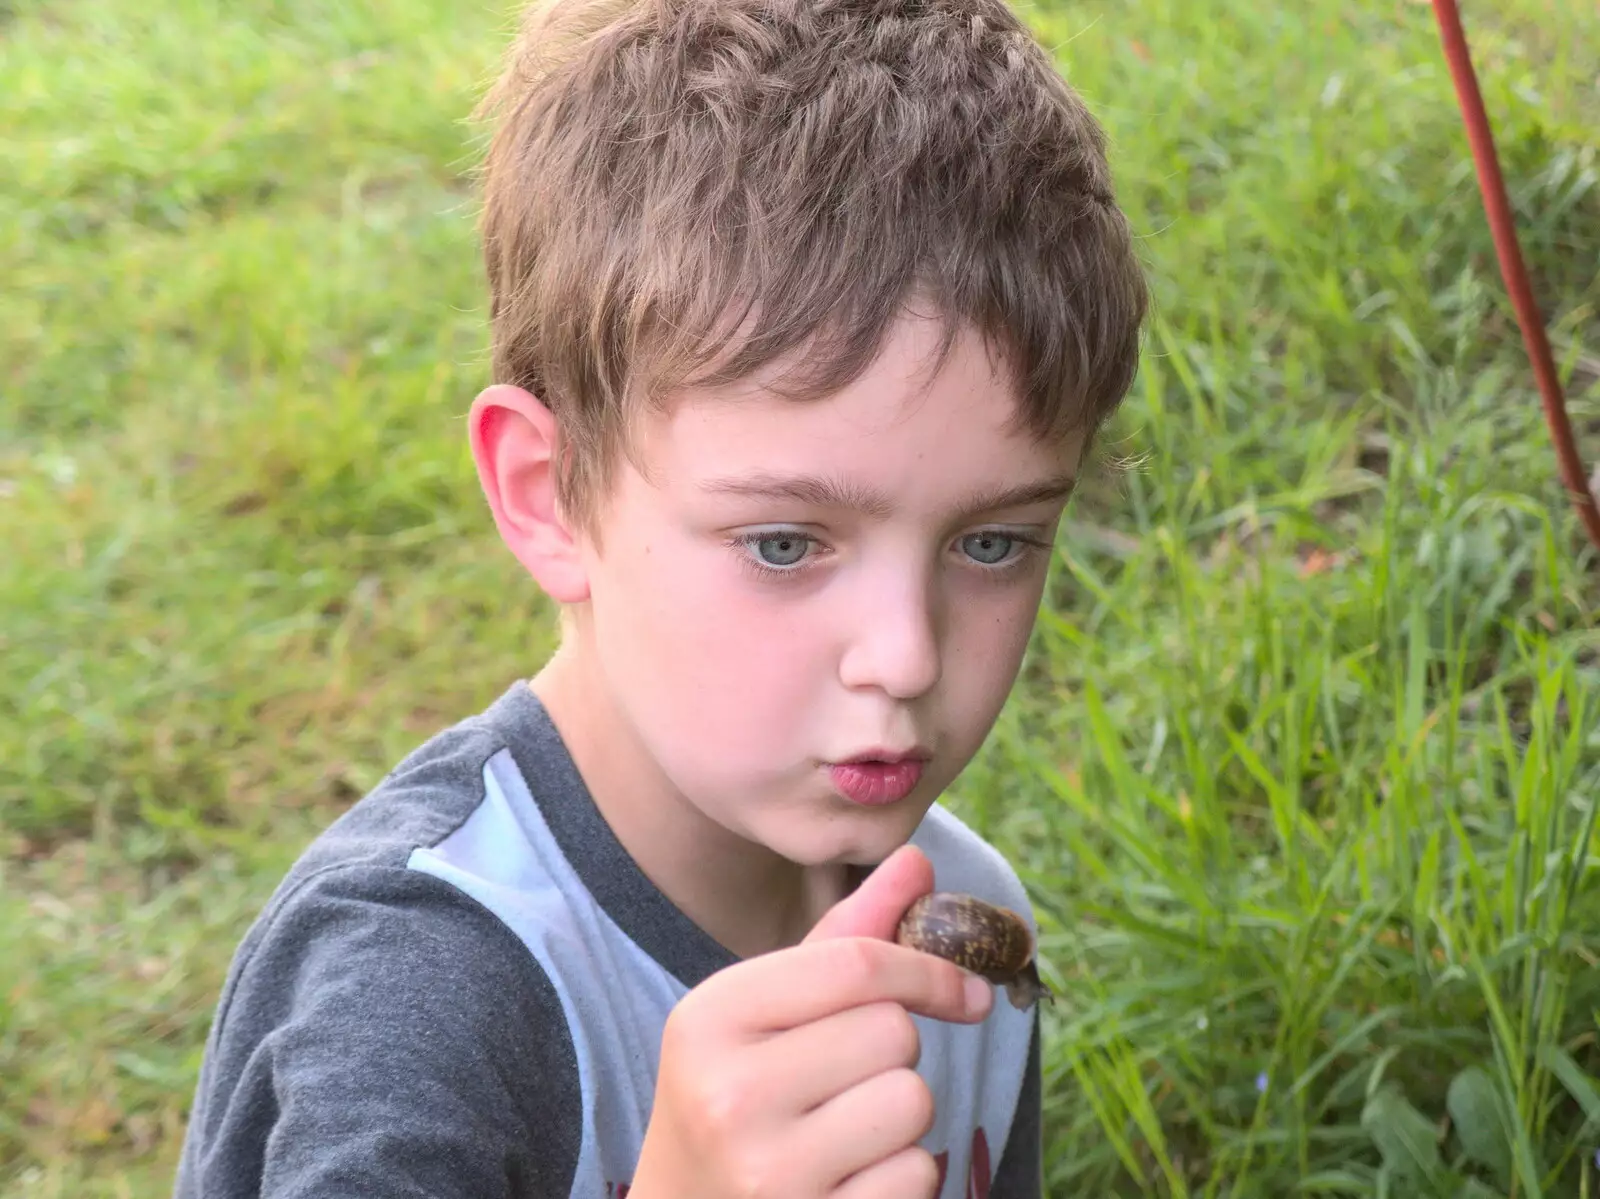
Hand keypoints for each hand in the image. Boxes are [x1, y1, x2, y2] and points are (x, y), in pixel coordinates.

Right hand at [629, 845, 992, 1198]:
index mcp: (711, 1017)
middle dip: (893, 1051)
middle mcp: (729, 1093)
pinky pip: (915, 1174)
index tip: (966, 990)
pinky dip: (901, 1176)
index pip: (855, 963)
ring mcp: (766, 1173)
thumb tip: (918, 860)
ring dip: (900, 1116)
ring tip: (844, 1132)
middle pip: (893, 1032)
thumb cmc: (737, 1096)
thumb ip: (843, 939)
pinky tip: (848, 1181)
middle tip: (844, 1079)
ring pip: (913, 1101)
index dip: (927, 969)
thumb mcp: (765, 1013)